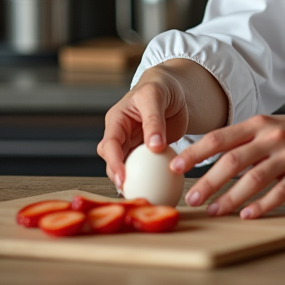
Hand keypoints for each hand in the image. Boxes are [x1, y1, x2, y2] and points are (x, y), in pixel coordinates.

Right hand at [96, 64, 190, 191]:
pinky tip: (158, 190)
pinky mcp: (147, 153)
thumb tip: (154, 147)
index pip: (109, 145)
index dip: (114, 163)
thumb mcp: (154, 97)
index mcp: (116, 121)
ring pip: (127, 167)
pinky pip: (146, 168)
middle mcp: (121, 135)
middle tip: (131, 192)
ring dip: (133, 181)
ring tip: (143, 197)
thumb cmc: (160, 88)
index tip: (123, 178)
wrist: (175, 89)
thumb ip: (153, 120)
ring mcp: (133, 145)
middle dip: (118, 178)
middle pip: (113, 161)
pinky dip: (149, 178)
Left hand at [172, 109, 284, 219]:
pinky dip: (262, 205)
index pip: (220, 137)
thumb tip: (210, 156)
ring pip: (253, 179)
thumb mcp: (271, 125)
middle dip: (207, 181)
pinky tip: (248, 214)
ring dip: (231, 198)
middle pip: (232, 161)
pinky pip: (279, 192)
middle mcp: (271, 137)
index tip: (175, 165)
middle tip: (192, 198)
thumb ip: (245, 138)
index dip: (195, 152)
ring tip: (215, 210)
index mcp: (259, 123)